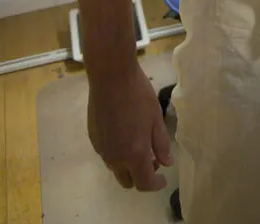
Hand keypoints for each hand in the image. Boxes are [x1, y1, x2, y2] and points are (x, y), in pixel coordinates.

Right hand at [87, 62, 172, 191]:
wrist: (111, 76)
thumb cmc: (139, 95)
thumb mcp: (156, 118)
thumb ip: (161, 144)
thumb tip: (166, 163)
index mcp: (134, 154)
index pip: (144, 183)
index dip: (155, 184)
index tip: (163, 179)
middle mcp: (115, 158)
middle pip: (127, 181)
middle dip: (141, 175)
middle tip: (152, 158)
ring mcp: (101, 149)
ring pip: (116, 168)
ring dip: (128, 164)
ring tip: (139, 144)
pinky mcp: (93, 139)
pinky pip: (107, 155)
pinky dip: (117, 153)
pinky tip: (124, 133)